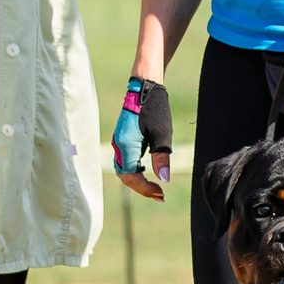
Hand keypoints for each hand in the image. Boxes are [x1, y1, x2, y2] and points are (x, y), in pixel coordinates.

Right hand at [113, 76, 172, 199]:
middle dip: (142, 188)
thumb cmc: (154, 108)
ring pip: (124, 170)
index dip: (145, 188)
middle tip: (160, 195)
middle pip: (125, 176)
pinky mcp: (123, 140)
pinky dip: (135, 171)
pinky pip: (125, 162)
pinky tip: (147, 173)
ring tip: (155, 188)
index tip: (161, 193)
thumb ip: (161, 157)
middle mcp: (118, 146)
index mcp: (125, 145)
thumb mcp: (162, 133)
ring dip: (138, 181)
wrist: (144, 87)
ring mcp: (119, 143)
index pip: (130, 176)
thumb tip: (164, 179)